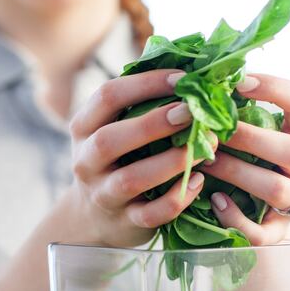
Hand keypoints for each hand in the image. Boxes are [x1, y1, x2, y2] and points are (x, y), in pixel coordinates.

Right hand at [68, 69, 214, 247]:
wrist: (94, 217)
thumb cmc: (117, 159)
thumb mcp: (115, 128)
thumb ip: (141, 103)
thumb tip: (195, 67)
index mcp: (83, 127)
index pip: (107, 96)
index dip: (146, 83)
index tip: (184, 78)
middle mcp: (86, 161)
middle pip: (111, 140)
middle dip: (154, 123)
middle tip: (192, 111)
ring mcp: (103, 195)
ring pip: (131, 180)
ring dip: (171, 162)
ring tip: (206, 147)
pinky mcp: (125, 223)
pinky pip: (150, 214)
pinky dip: (177, 199)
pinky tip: (198, 181)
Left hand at [201, 73, 289, 244]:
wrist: (252, 211)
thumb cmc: (244, 157)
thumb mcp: (246, 130)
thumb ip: (233, 109)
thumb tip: (197, 77)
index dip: (275, 88)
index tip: (238, 83)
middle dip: (251, 139)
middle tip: (215, 131)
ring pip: (277, 190)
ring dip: (237, 174)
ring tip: (207, 163)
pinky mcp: (277, 234)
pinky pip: (262, 232)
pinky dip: (236, 217)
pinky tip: (215, 200)